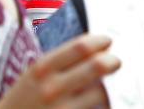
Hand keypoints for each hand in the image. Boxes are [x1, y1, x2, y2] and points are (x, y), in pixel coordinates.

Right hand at [0, 34, 119, 108]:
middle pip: (97, 66)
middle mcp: (52, 89)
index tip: (107, 41)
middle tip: (116, 61)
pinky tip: (102, 103)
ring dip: (109, 87)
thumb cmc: (27, 97)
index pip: (81, 47)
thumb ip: (62, 60)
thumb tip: (97, 48)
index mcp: (42, 69)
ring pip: (101, 93)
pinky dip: (103, 106)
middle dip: (113, 61)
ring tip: (108, 85)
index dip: (100, 41)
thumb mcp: (36, 73)